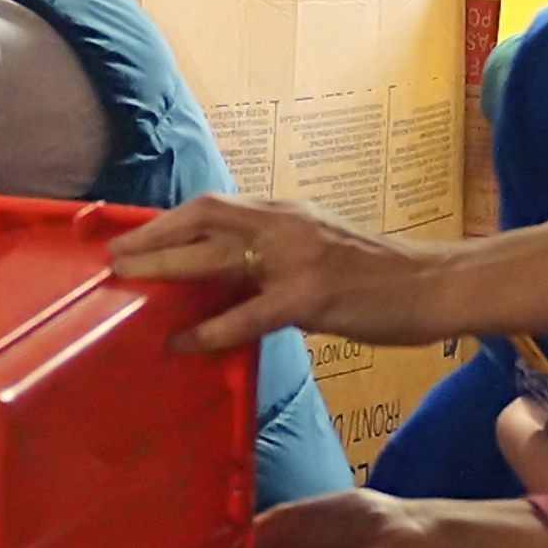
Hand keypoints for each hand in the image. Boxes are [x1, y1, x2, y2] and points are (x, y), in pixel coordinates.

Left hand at [110, 195, 450, 353]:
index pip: (213, 206)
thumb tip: (225, 276)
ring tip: (128, 282)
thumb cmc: (377, 276)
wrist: (434, 285)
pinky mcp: (314, 296)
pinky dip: (213, 326)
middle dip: (153, 236)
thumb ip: (273, 255)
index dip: (167, 220)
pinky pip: (251, 312)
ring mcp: (299, 258)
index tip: (131, 236)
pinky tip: (183, 341)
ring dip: (167, 265)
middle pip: (204, 218)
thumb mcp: (317, 249)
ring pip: (218, 255)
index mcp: (285, 212)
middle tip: (113, 257)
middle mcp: (286, 223)